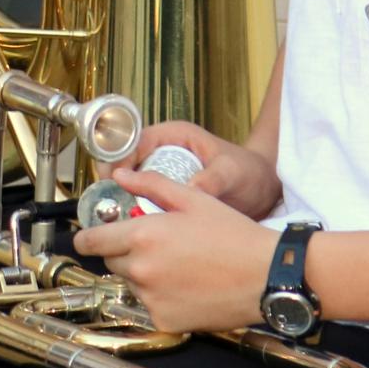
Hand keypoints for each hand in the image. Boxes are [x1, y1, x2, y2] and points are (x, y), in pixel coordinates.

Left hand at [71, 165, 276, 333]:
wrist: (266, 275)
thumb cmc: (233, 234)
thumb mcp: (192, 199)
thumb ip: (150, 185)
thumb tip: (120, 176)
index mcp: (142, 236)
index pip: (92, 242)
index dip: (87, 238)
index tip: (88, 238)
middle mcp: (141, 270)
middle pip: (113, 262)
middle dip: (125, 252)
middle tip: (157, 245)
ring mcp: (152, 299)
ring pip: (133, 285)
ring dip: (145, 275)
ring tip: (181, 265)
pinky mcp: (165, 321)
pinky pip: (151, 306)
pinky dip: (162, 298)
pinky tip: (189, 286)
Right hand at [127, 121, 281, 219]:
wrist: (262, 190)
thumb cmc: (249, 173)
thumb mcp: (232, 173)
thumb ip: (212, 180)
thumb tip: (190, 190)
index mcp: (175, 136)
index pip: (136, 139)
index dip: (120, 156)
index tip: (112, 178)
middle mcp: (164, 152)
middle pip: (126, 162)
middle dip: (114, 182)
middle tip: (106, 204)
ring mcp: (163, 174)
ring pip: (131, 184)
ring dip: (122, 200)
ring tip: (116, 221)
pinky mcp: (166, 194)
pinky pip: (143, 200)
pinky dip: (135, 212)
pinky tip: (135, 230)